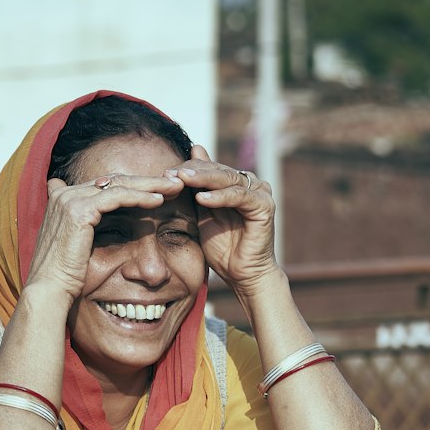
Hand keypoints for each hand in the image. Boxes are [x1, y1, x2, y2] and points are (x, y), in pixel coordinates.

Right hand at [25, 172, 185, 302]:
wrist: (50, 291)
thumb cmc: (66, 278)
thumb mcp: (77, 247)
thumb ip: (86, 230)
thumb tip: (97, 227)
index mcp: (63, 200)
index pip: (105, 185)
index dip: (132, 185)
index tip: (158, 189)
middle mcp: (64, 193)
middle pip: (114, 179)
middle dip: (146, 180)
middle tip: (173, 181)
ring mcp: (70, 199)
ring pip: (119, 183)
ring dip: (150, 185)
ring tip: (174, 187)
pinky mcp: (79, 209)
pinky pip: (117, 196)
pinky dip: (140, 197)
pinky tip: (159, 200)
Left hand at [169, 144, 280, 298]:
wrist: (243, 276)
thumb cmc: (223, 249)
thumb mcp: (203, 215)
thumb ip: (198, 188)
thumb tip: (192, 153)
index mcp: (236, 183)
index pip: (210, 168)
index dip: (188, 169)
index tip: (165, 174)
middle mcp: (251, 184)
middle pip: (218, 170)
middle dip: (193, 172)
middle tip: (170, 173)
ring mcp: (260, 192)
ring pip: (228, 179)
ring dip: (203, 179)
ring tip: (182, 179)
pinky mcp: (265, 205)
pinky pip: (239, 196)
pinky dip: (220, 196)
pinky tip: (201, 198)